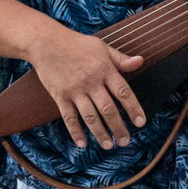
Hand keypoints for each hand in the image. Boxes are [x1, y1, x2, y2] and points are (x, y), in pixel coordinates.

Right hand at [26, 25, 145, 150]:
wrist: (46, 42)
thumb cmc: (77, 44)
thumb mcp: (101, 47)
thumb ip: (121, 59)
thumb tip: (141, 61)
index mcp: (104, 69)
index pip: (123, 92)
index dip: (133, 108)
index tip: (140, 123)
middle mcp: (91, 81)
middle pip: (108, 109)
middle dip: (118, 127)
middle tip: (125, 141)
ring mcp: (74, 90)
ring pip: (90, 116)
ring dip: (100, 133)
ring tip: (109, 145)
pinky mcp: (60, 96)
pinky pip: (69, 117)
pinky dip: (76, 132)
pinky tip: (83, 143)